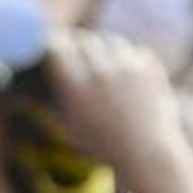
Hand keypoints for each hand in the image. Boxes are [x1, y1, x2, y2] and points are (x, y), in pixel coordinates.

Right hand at [45, 29, 181, 174]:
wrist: (148, 153)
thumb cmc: (103, 145)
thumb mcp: (70, 124)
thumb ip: (57, 94)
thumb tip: (42, 70)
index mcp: (77, 88)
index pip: (58, 48)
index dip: (54, 45)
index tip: (52, 47)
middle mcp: (102, 72)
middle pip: (83, 40)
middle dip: (76, 44)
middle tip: (74, 51)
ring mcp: (129, 66)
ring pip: (108, 40)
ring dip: (101, 47)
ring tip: (100, 64)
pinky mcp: (150, 65)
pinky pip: (132, 50)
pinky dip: (125, 57)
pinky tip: (123, 72)